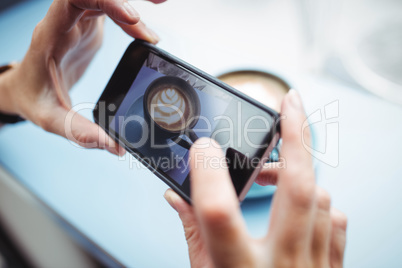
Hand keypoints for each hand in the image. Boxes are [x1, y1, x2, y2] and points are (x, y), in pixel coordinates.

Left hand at [0, 0, 164, 154]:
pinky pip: (113, 10)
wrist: (23, 87)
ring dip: (134, 3)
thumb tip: (114, 146)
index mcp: (54, 36)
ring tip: (160, 11)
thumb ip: (79, 132)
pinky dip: (133, 17)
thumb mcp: (50, 118)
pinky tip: (146, 33)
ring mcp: (79, 22)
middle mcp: (66, 22)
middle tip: (160, 4)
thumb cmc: (32, 97)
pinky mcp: (89, 27)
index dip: (107, 2)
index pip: (76, 1)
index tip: (133, 19)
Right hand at [164, 90, 346, 267]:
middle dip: (296, 138)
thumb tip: (175, 195)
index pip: (219, 214)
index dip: (207, 174)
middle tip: (292, 104)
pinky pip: (335, 222)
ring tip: (276, 170)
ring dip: (298, 177)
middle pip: (296, 190)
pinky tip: (301, 207)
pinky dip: (319, 205)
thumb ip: (192, 232)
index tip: (200, 148)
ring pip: (320, 200)